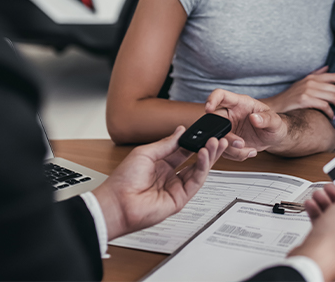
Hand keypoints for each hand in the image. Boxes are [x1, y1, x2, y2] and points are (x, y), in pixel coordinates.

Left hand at [93, 126, 227, 239]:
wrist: (116, 203)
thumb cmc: (123, 180)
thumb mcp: (146, 153)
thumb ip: (167, 144)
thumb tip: (180, 131)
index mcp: (160, 164)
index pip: (183, 151)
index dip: (194, 141)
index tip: (204, 132)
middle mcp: (170, 176)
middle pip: (195, 160)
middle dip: (207, 149)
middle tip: (217, 137)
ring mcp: (175, 188)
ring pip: (199, 171)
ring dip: (209, 156)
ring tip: (216, 143)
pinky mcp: (180, 199)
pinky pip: (196, 182)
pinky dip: (202, 167)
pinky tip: (204, 155)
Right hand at [205, 89, 287, 160]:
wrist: (274, 138)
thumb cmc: (274, 125)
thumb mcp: (275, 122)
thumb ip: (266, 119)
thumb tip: (255, 118)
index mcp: (239, 103)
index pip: (221, 95)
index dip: (212, 99)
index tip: (209, 108)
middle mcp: (230, 114)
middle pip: (214, 120)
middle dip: (225, 135)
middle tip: (241, 143)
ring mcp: (228, 128)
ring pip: (218, 138)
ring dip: (232, 149)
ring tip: (250, 150)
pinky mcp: (227, 141)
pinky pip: (224, 150)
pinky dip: (235, 155)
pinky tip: (248, 152)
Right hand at [264, 66, 334, 119]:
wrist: (275, 106)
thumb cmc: (290, 97)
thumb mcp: (303, 82)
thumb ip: (316, 74)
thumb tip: (328, 68)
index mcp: (313, 77)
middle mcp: (312, 81)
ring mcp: (308, 90)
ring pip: (334, 97)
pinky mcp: (304, 100)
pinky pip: (324, 105)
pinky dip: (331, 113)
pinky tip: (333, 118)